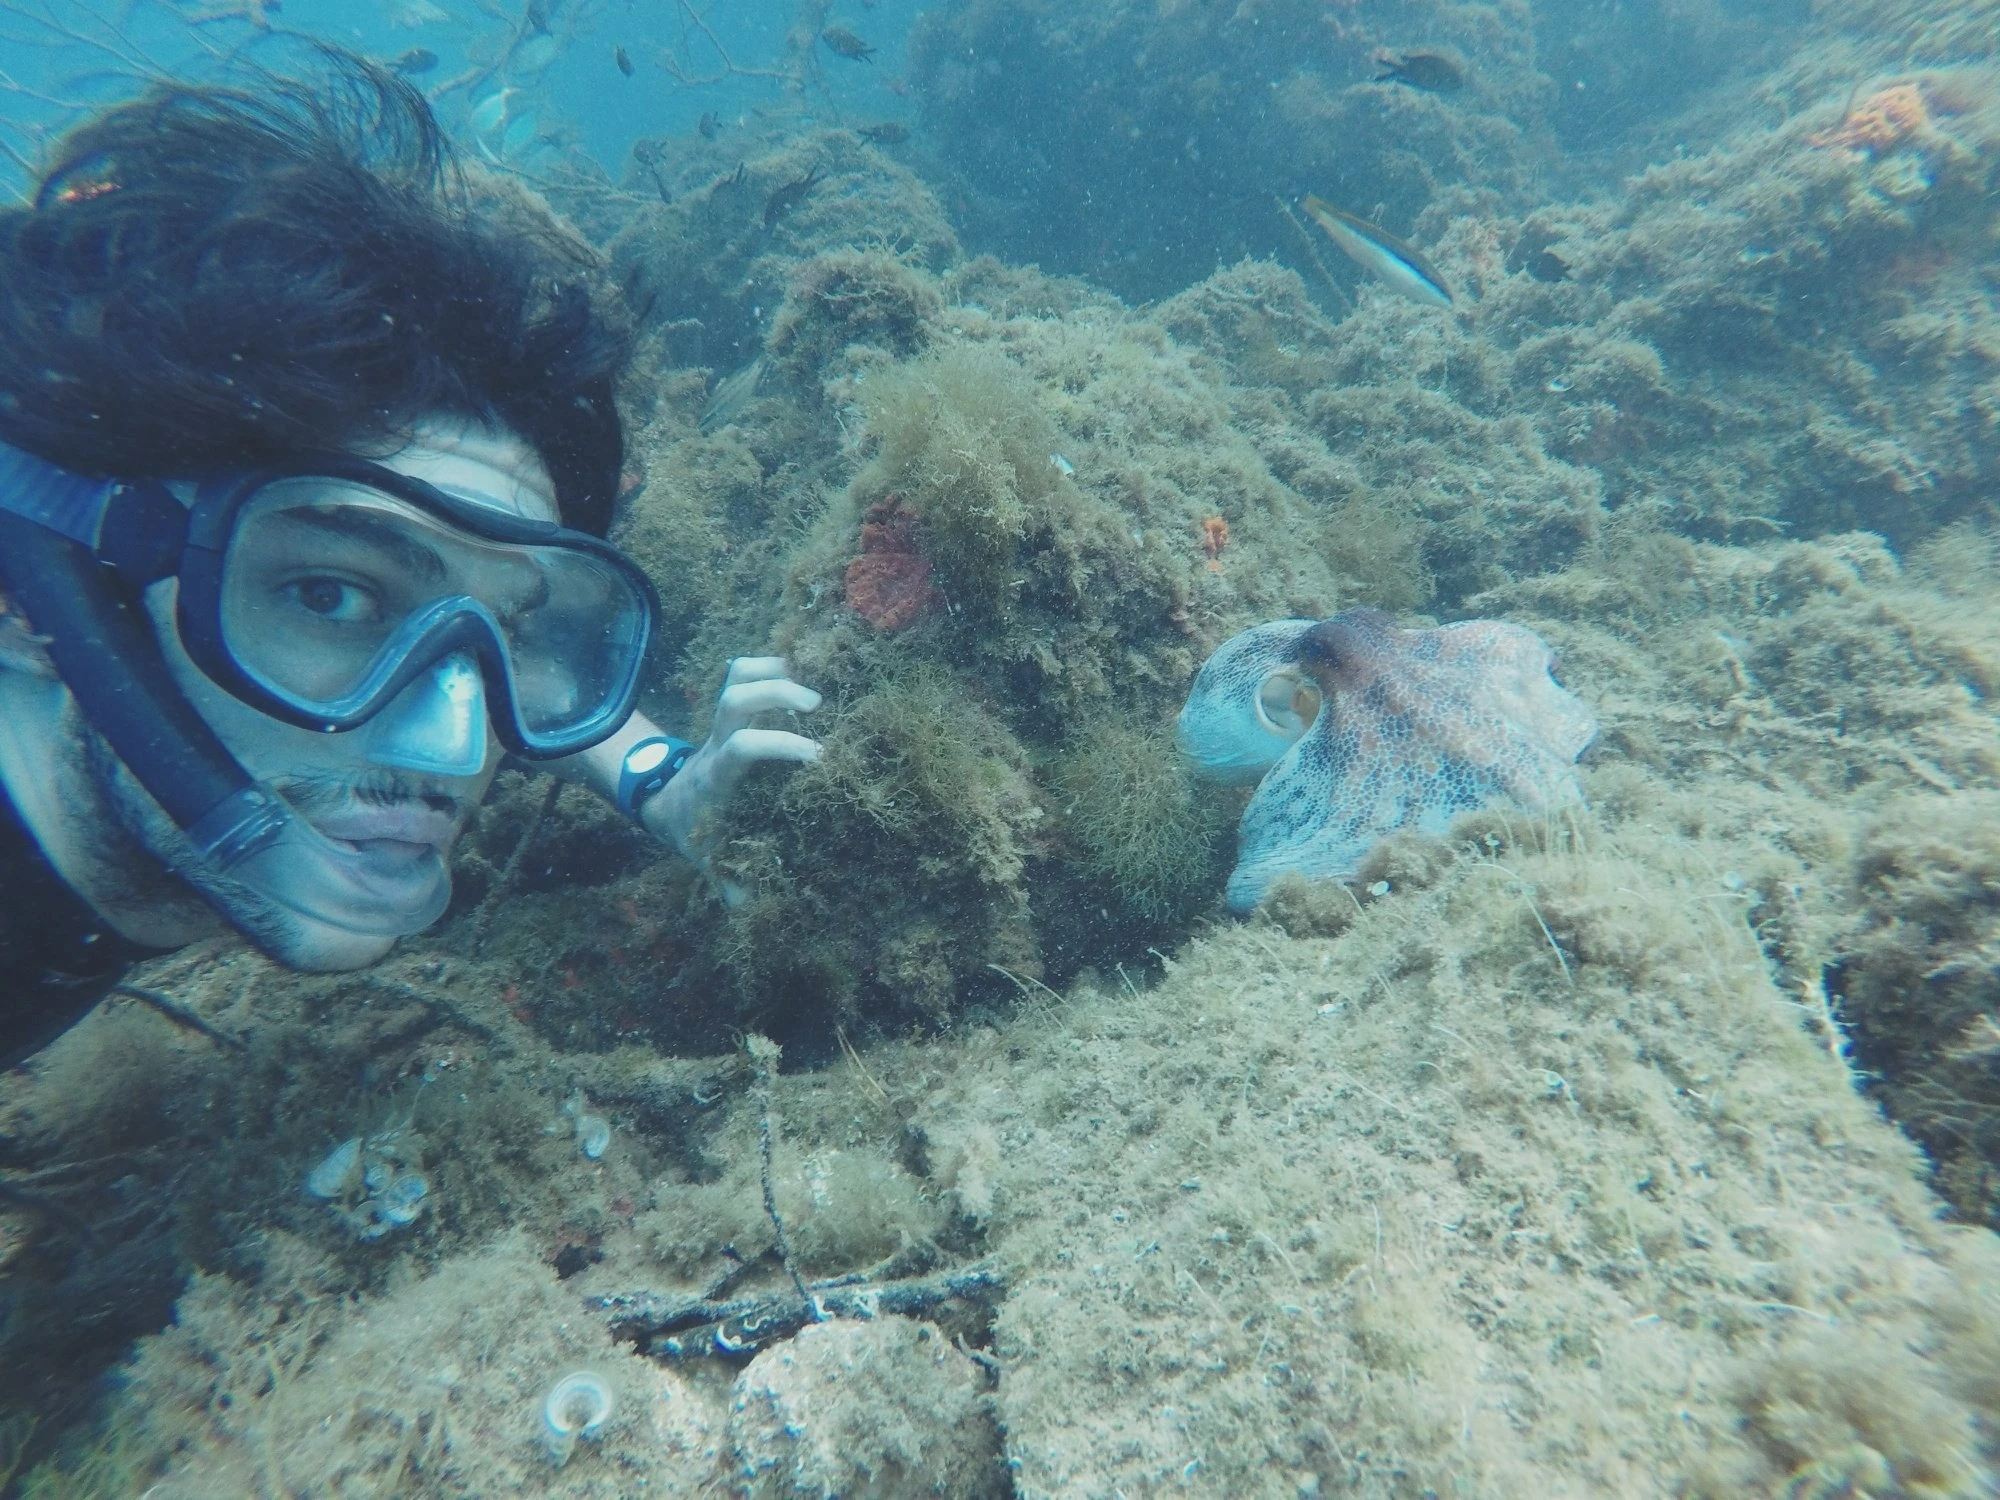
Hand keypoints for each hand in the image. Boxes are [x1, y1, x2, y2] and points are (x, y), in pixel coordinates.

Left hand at [642, 657, 820, 876]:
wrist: (666, 803)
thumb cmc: (697, 830)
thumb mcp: (710, 859)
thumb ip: (728, 882)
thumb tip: (746, 906)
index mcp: (717, 776)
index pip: (741, 747)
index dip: (777, 745)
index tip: (816, 756)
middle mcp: (717, 742)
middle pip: (734, 699)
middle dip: (775, 694)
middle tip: (817, 706)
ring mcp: (720, 723)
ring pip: (734, 677)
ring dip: (772, 672)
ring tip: (810, 686)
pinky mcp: (729, 713)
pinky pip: (740, 672)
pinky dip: (768, 665)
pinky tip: (797, 676)